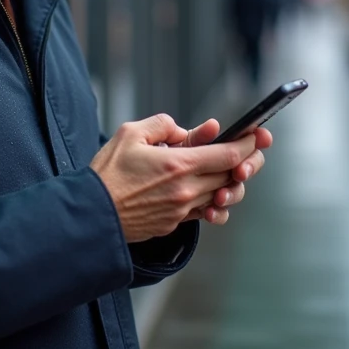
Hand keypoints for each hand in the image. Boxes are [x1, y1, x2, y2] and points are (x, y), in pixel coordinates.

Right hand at [90, 114, 257, 242]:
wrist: (92, 215)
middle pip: (231, 176)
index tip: (257, 136)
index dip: (248, 144)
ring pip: (220, 195)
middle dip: (245, 162)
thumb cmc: (107, 173)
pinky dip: (212, 199)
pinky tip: (209, 191)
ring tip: (230, 169)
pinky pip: (204, 211)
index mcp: (179, 165)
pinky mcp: (174, 223)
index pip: (228, 155)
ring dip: (229, 182)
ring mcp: (182, 211)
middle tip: (251, 151)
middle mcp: (186, 191)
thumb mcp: (131, 134)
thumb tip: (188, 130)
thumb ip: (163, 125)